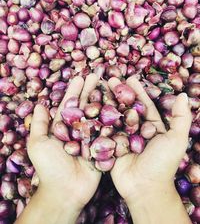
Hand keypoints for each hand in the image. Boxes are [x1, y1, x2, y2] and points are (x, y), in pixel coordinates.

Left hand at [18, 74, 100, 223]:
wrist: (66, 190)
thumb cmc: (50, 167)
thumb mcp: (38, 144)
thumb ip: (39, 124)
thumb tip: (40, 104)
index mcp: (63, 127)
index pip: (70, 104)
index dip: (75, 90)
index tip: (81, 76)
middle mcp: (77, 130)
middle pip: (85, 106)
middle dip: (90, 90)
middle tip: (97, 75)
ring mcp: (90, 137)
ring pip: (97, 115)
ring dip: (102, 100)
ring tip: (109, 85)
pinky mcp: (101, 146)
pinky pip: (108, 130)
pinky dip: (113, 118)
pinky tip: (119, 105)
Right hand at [108, 76, 191, 223]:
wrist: (144, 187)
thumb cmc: (162, 163)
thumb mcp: (176, 139)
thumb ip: (181, 117)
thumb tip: (184, 94)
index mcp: (152, 126)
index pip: (144, 104)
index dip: (137, 91)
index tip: (129, 78)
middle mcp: (137, 130)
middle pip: (126, 107)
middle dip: (119, 92)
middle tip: (110, 78)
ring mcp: (123, 137)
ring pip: (114, 116)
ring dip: (107, 102)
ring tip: (99, 88)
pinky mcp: (111, 145)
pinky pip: (104, 129)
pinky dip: (99, 118)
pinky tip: (91, 105)